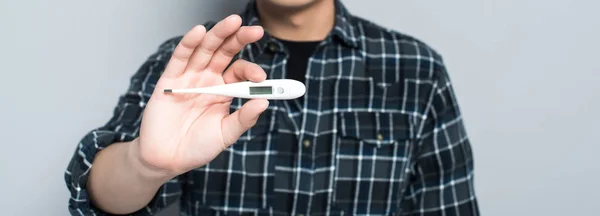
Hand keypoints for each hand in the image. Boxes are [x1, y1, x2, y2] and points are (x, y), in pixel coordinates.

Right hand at [136, 15, 267, 175]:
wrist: (167, 159)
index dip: (252, 71)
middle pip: (225, 52)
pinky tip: (200, 32)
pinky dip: (188, 43)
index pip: (241, 72)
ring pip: (205, 50)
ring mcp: (189, 78)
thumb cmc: (197, 147)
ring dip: (219, 34)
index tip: (261, 78)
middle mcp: (208, 80)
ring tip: (233, 22)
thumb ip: (244, 119)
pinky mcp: (170, 80)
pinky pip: (180, 58)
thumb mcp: (226, 134)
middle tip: (255, 31)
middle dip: (239, 39)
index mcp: (225, 91)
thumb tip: (265, 102)